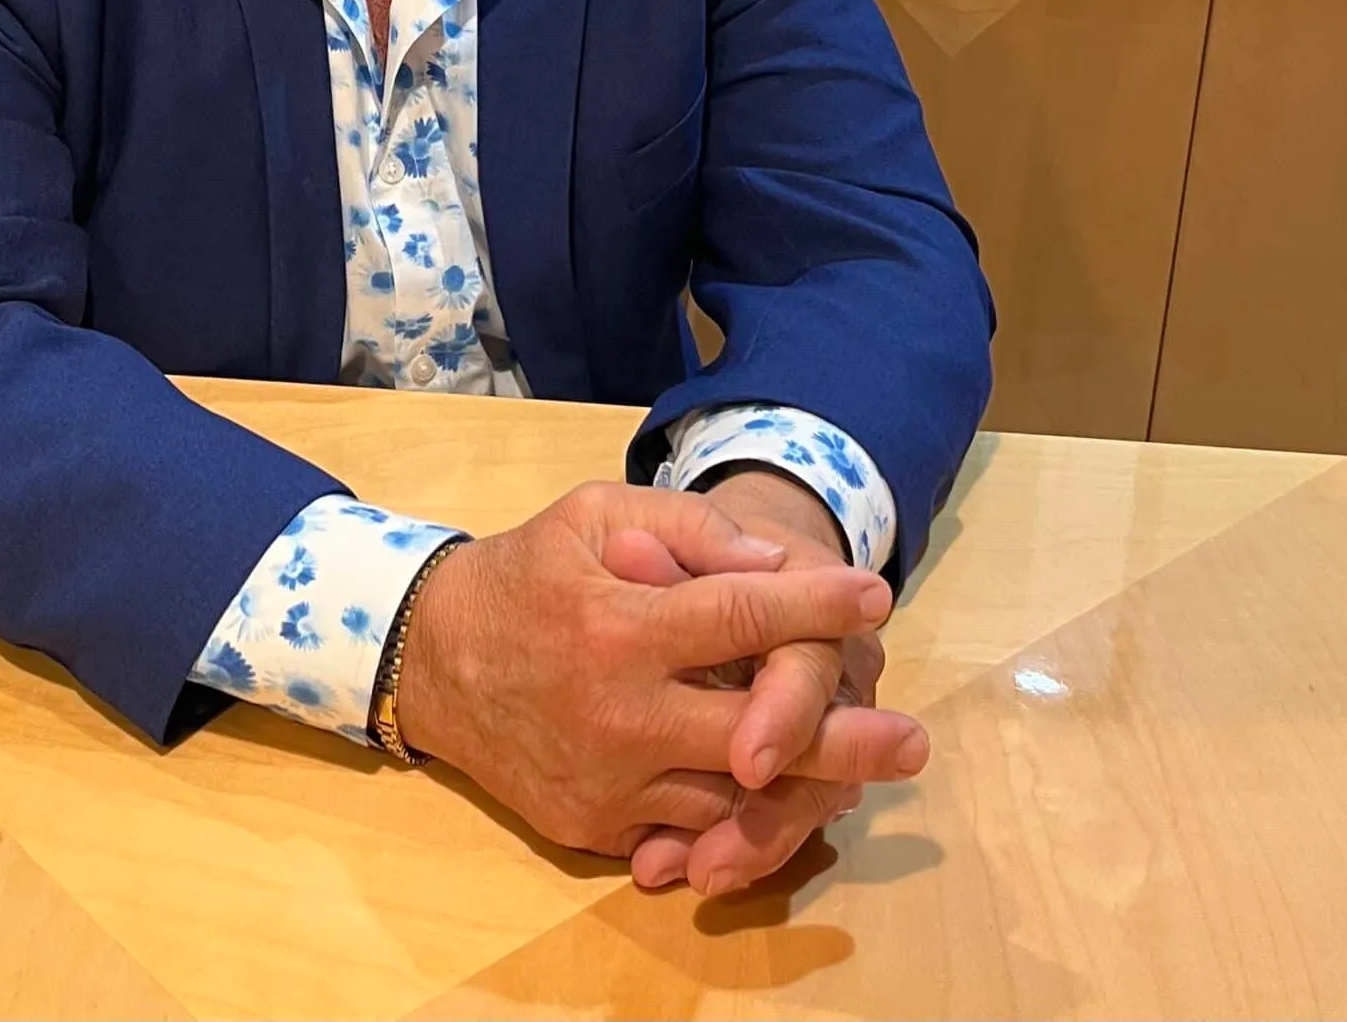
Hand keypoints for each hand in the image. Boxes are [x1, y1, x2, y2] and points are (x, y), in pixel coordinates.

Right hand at [392, 481, 897, 863]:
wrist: (432, 661)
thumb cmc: (526, 573)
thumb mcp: (592, 515)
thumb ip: (684, 527)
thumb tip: (770, 562)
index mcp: (617, 627)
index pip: (737, 615)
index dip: (813, 605)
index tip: (873, 595)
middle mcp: (617, 715)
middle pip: (755, 735)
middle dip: (842, 737)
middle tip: (914, 737)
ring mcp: (607, 784)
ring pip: (731, 799)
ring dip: (804, 785)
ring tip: (870, 766)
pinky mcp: (595, 829)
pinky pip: (687, 830)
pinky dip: (741, 817)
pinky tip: (792, 798)